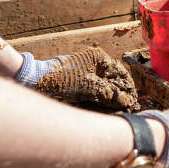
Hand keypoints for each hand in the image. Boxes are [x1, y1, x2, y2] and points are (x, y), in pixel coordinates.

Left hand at [19, 47, 138, 111]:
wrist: (36, 81)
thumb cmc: (62, 79)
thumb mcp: (88, 87)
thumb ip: (109, 93)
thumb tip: (125, 101)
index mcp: (98, 58)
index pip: (120, 72)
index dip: (128, 87)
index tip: (133, 100)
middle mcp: (94, 62)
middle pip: (113, 79)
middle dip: (119, 93)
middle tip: (126, 107)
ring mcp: (86, 71)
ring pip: (104, 85)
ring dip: (110, 97)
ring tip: (116, 110)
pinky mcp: (79, 80)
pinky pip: (95, 89)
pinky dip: (100, 98)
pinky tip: (103, 107)